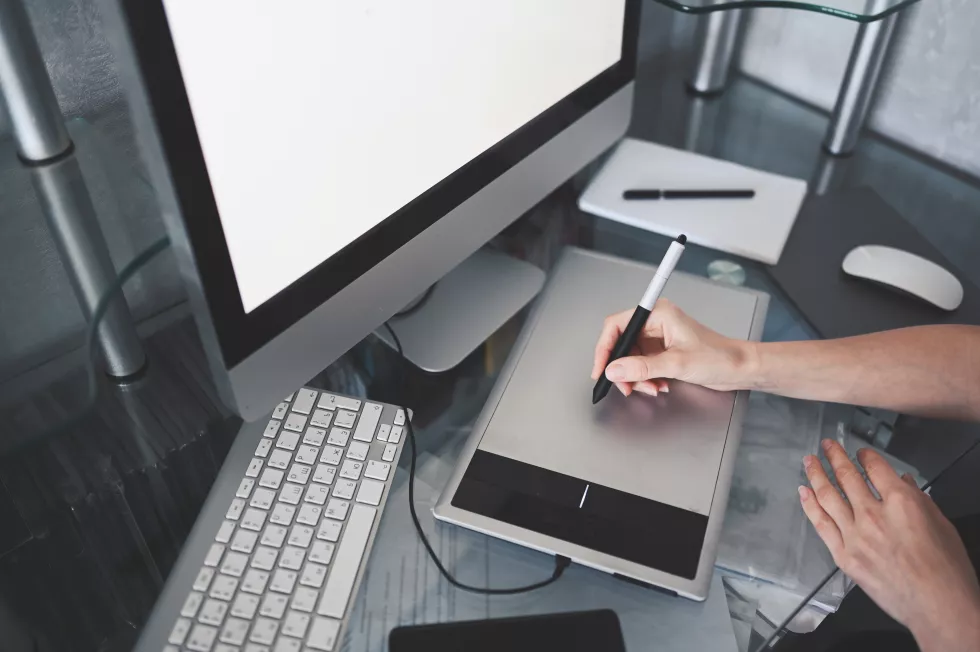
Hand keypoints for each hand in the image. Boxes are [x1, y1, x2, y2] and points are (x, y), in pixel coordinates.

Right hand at [590, 299, 752, 396]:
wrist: (739, 368)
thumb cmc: (718, 357)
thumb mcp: (676, 364)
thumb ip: (642, 367)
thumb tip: (614, 369)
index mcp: (658, 314)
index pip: (617, 325)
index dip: (605, 348)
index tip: (601, 368)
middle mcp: (656, 323)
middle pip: (622, 344)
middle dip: (622, 368)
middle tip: (625, 386)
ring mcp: (659, 338)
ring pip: (631, 358)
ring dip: (636, 377)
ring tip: (649, 388)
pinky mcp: (663, 351)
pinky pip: (642, 365)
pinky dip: (645, 378)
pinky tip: (658, 385)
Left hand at [800, 440, 979, 651]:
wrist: (938, 607)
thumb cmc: (947, 568)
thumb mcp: (941, 524)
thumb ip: (918, 499)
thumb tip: (902, 481)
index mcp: (902, 502)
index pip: (876, 468)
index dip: (865, 456)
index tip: (859, 451)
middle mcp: (873, 514)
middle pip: (847, 477)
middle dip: (835, 456)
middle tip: (826, 444)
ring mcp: (854, 536)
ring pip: (828, 496)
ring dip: (816, 474)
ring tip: (809, 460)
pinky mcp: (843, 556)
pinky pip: (820, 524)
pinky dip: (810, 505)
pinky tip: (803, 491)